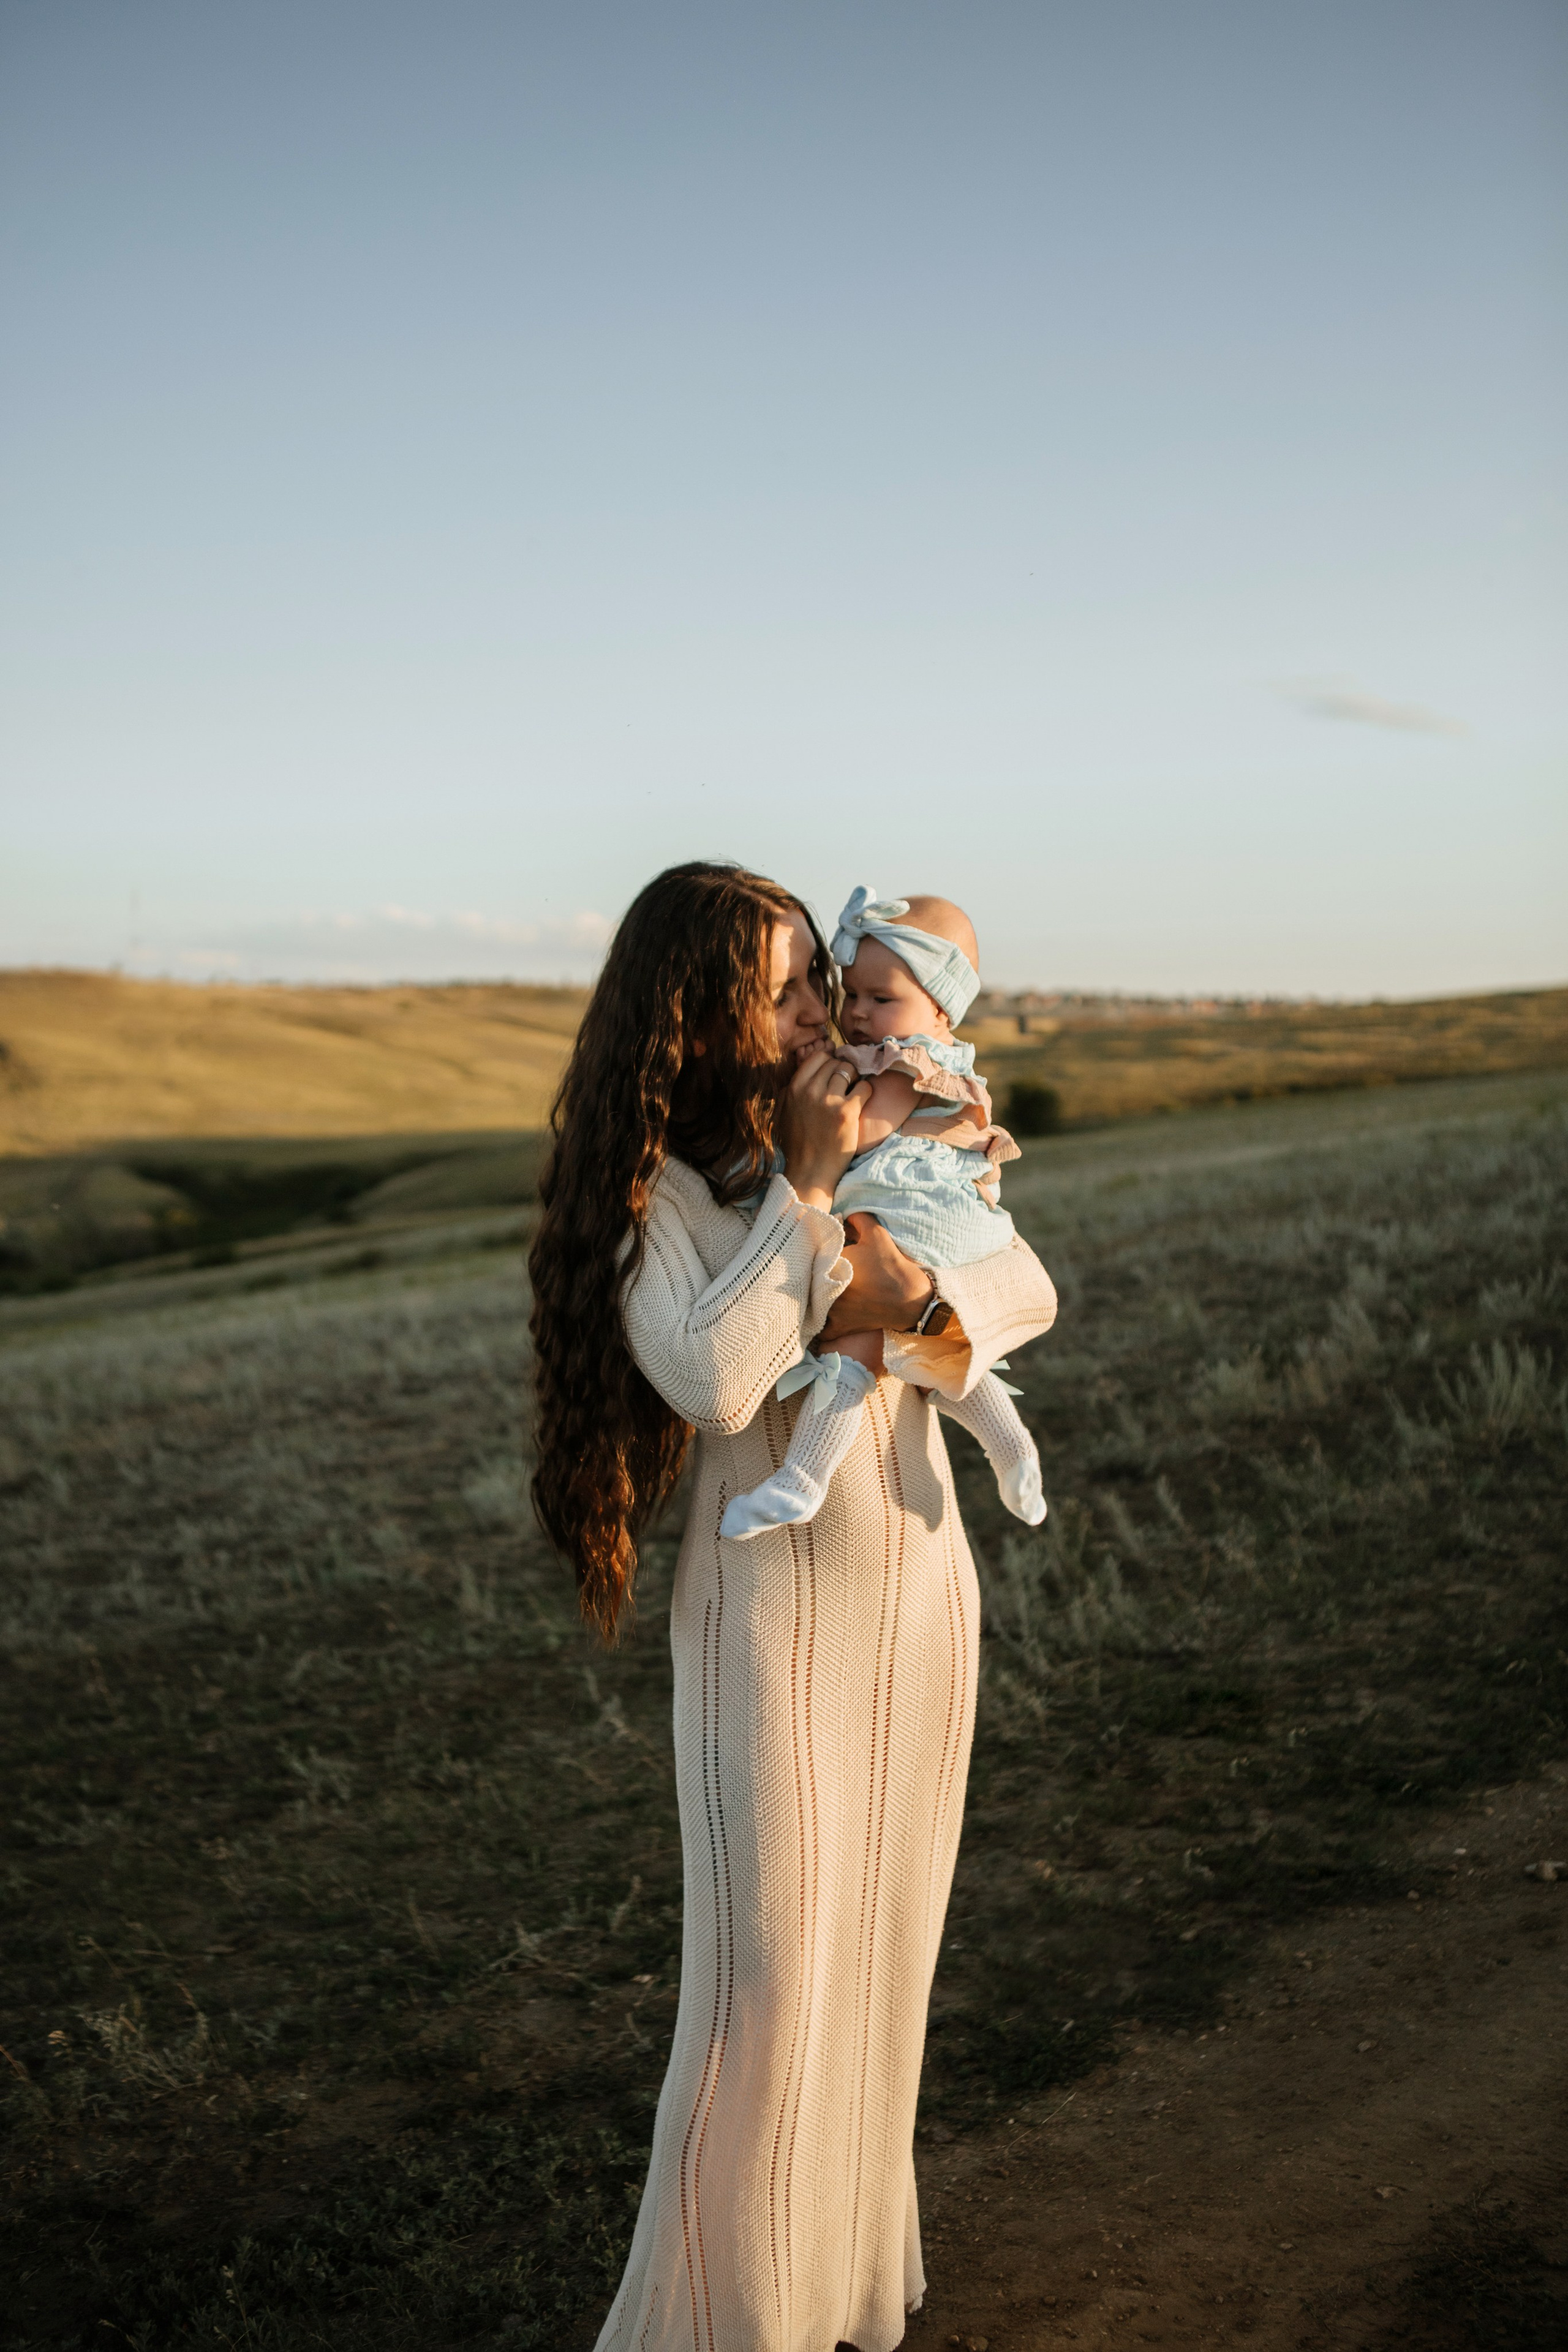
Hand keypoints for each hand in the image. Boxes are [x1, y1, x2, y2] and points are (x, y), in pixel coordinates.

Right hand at [780, 1047, 870, 1209]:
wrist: (810, 1172)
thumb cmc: (798, 1145)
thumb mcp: (783, 1113)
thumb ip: (790, 1091)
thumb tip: (802, 1070)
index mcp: (793, 1088)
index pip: (817, 1057)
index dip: (829, 1063)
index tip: (834, 1074)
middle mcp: (810, 1090)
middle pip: (835, 1062)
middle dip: (843, 1071)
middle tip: (847, 1085)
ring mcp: (829, 1100)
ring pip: (849, 1070)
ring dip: (855, 1079)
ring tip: (854, 1092)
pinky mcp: (847, 1111)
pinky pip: (864, 1087)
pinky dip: (866, 1092)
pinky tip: (861, 1103)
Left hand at [817, 1213, 935, 1342]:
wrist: (910, 1298)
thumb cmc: (892, 1265)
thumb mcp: (876, 1233)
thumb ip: (857, 1218)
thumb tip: (842, 1215)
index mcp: (831, 1264)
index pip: (811, 1256)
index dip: (813, 1253)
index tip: (816, 1251)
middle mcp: (826, 1289)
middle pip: (807, 1281)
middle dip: (809, 1275)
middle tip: (812, 1271)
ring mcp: (832, 1311)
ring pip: (809, 1305)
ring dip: (809, 1299)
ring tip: (810, 1292)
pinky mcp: (840, 1326)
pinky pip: (820, 1330)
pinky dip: (818, 1325)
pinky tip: (817, 1318)